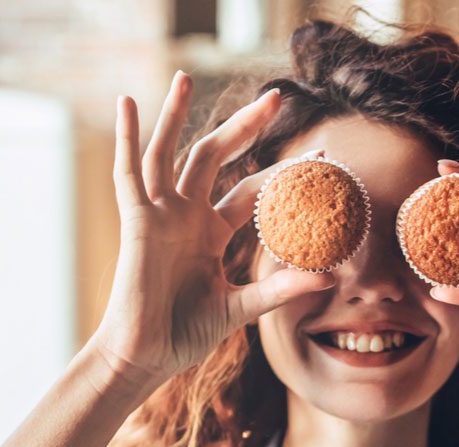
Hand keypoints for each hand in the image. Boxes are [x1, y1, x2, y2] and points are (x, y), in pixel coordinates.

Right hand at [90, 71, 334, 386]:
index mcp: (211, 232)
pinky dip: (127, 138)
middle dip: (244, 126)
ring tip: (186, 77)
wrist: (146, 357)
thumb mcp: (241, 308)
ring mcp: (159, 215)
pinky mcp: (136, 222)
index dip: (283, 172)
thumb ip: (281, 289)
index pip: (252, 190)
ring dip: (175, 114)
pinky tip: (127, 104)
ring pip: (170, 152)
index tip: (322, 156)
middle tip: (277, 96)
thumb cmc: (186, 334)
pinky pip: (129, 173)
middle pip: (216, 156)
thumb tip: (331, 277)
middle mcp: (186, 215)